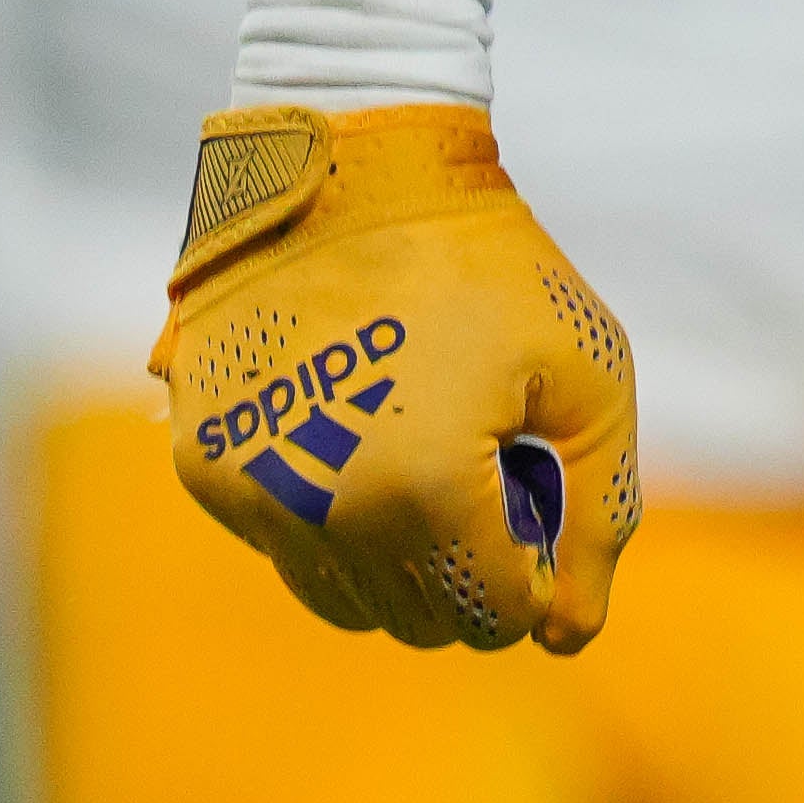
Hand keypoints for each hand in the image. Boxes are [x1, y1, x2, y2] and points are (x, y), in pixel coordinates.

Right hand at [150, 106, 638, 651]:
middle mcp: (323, 511)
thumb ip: (598, 510)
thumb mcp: (588, 373)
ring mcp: (251, 492)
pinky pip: (281, 546)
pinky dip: (329, 521)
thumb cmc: (491, 265)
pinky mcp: (206, 466)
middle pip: (413, 620)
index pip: (488, 615)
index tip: (535, 506)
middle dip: (466, 570)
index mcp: (424, 491)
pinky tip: (362, 434)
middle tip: (488, 475)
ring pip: (341, 598)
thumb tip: (573, 634)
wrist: (355, 168)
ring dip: (396, 560)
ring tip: (429, 456)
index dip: (531, 576)